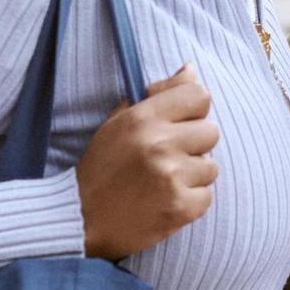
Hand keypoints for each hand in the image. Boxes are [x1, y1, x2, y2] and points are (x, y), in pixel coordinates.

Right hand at [74, 63, 219, 260]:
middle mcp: (159, 143)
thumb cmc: (101, 168)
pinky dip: (190, 202)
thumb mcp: (119, 122)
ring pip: (211, 167)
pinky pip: (206, 196)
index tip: (180, 124)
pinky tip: (165, 202)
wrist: (78, 220)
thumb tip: (191, 70)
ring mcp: (171, 176)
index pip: (199, 96)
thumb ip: (157, 94)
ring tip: (163, 183)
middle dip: (194, 145)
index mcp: (143, 118)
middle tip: (167, 158)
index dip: (193, 111)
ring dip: (192, 176)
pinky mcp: (180, 207)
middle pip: (211, 132)